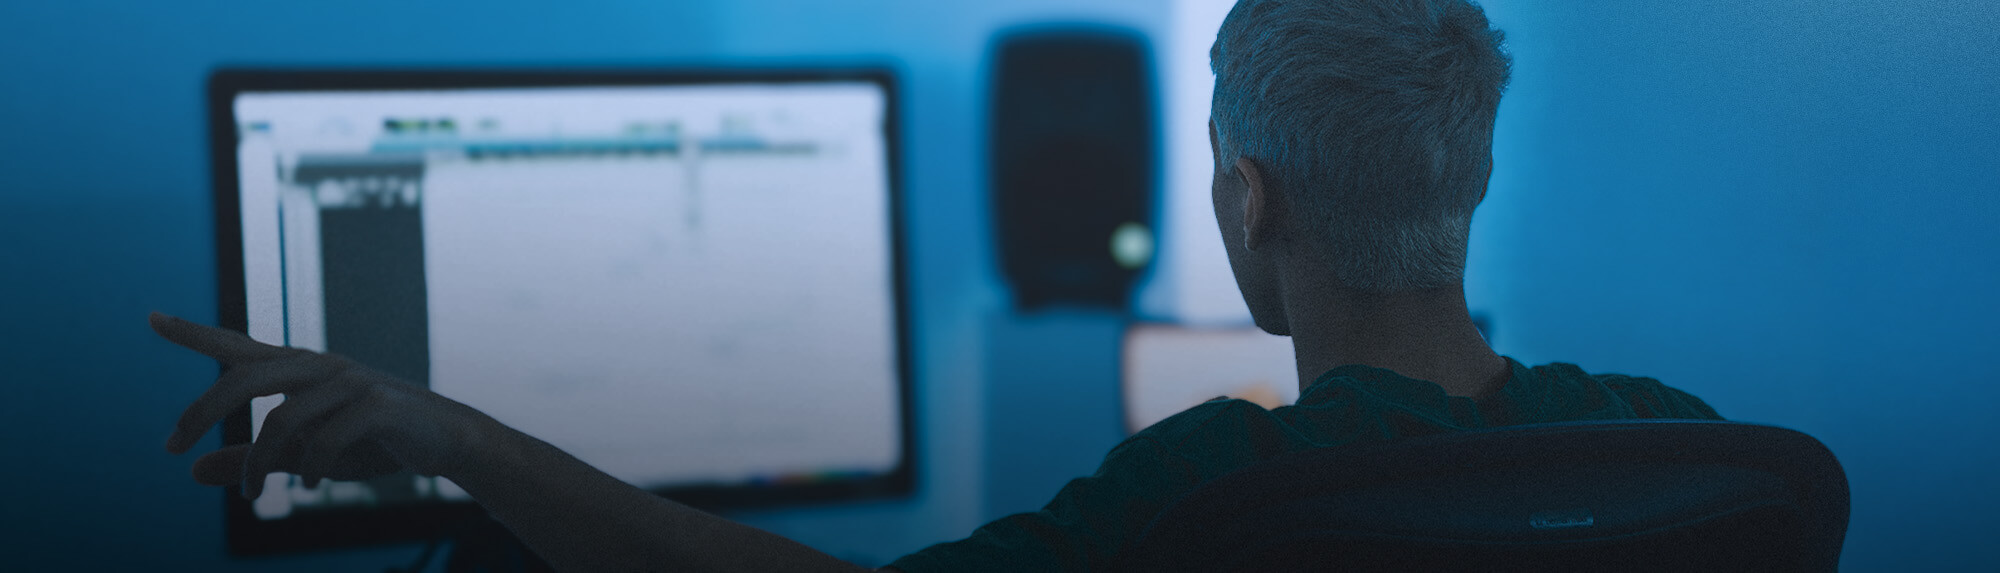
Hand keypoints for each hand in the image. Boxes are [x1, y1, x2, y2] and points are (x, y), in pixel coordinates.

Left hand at [151, 312, 487, 499]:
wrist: (445, 440)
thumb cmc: (372, 442)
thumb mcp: (303, 455)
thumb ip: (251, 461)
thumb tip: (193, 472)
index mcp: (300, 370)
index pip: (238, 346)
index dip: (194, 333)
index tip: (151, 317)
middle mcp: (320, 366)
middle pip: (243, 378)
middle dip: (201, 411)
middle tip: (172, 448)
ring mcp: (350, 381)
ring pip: (281, 419)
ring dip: (259, 464)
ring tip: (254, 496)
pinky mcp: (378, 404)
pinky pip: (326, 438)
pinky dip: (312, 467)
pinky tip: (313, 485)